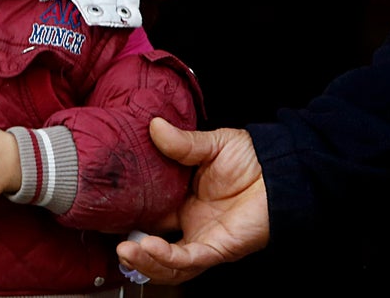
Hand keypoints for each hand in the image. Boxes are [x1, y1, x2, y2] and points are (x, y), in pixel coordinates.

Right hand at [115, 118, 269, 284]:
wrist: (283, 170)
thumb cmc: (252, 158)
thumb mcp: (211, 145)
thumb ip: (181, 142)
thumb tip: (154, 126)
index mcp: (183, 201)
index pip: (149, 215)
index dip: (127, 217)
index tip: (106, 210)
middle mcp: (191, 224)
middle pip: (154, 247)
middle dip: (131, 251)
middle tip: (110, 240)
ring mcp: (204, 239)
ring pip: (169, 262)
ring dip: (144, 261)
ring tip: (125, 252)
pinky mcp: (219, 247)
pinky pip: (190, 259)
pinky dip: (167, 257)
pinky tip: (149, 248)